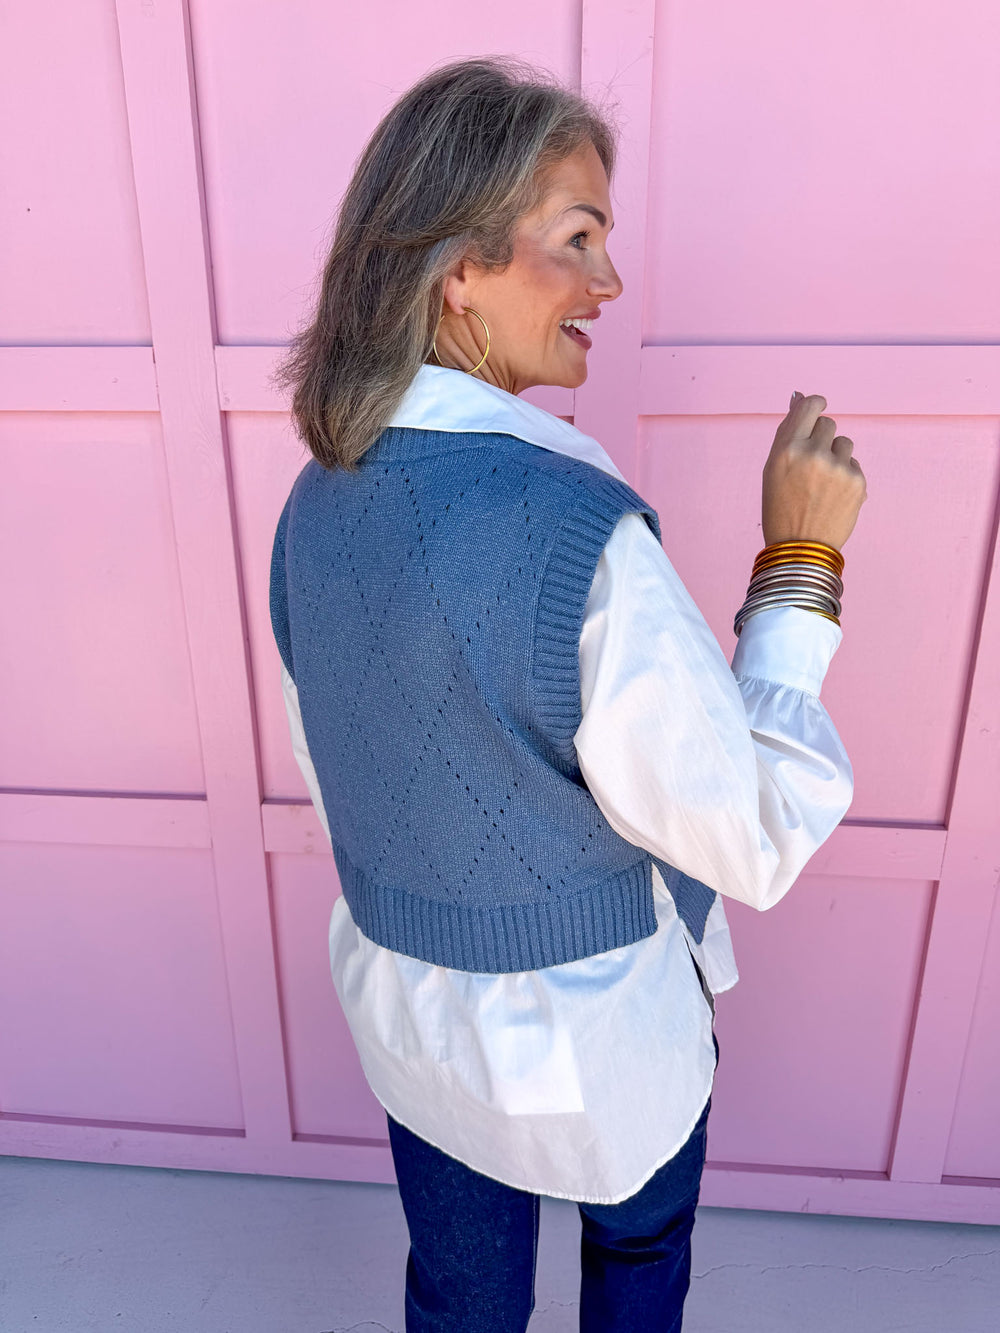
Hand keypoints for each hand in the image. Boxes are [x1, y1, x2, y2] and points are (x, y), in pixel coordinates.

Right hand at [761, 392, 866, 550]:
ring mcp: (838, 468)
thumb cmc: (780, 508)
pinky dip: (845, 475)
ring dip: (835, 456)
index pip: (809, 406)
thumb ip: (788, 433)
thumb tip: (799, 397)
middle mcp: (813, 454)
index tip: (817, 410)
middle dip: (822, 438)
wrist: (800, 549)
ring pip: (844, 443)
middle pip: (828, 424)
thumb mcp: (773, 469)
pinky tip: (832, 495)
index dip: (815, 405)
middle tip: (812, 463)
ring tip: (822, 482)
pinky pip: (853, 464)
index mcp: (786, 449)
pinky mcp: (857, 482)